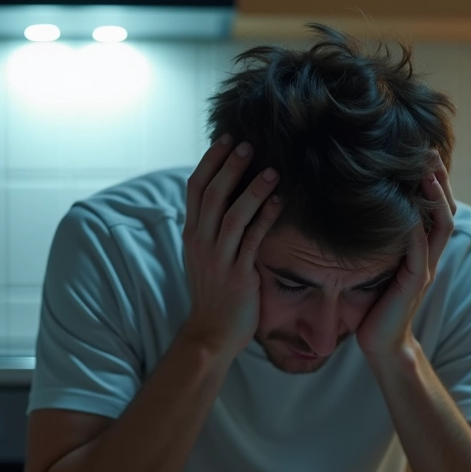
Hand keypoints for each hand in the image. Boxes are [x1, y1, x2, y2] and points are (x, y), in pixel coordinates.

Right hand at [179, 135, 284, 358]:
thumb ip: (212, 226)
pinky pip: (252, 240)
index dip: (211, 161)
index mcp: (191, 233)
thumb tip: (229, 194)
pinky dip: (265, 218)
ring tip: (272, 169)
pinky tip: (279, 201)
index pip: (195, 187)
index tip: (227, 139)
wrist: (210, 332)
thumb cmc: (214, 291)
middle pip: (211, 194)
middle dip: (230, 166)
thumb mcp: (205, 254)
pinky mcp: (237, 274)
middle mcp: (200, 242)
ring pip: (232, 214)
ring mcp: (218, 258)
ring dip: (252, 189)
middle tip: (249, 144)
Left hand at [356, 154, 455, 362]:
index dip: (435, 182)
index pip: (436, 209)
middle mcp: (428, 257)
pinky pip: (419, 251)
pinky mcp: (414, 283)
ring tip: (428, 172)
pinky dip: (416, 229)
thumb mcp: (378, 266)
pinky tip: (409, 209)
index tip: (425, 155)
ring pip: (439, 226)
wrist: (381, 343)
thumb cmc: (374, 306)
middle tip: (430, 152)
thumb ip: (380, 244)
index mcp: (422, 251)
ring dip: (435, 197)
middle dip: (440, 180)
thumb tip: (361, 213)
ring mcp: (424, 269)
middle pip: (445, 210)